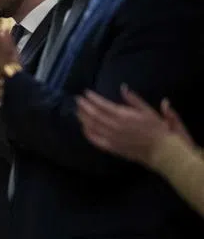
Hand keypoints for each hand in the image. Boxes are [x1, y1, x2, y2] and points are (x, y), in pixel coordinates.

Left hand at [76, 86, 195, 164]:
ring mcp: (111, 138)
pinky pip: (95, 140)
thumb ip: (133, 100)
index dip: (92, 98)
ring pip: (92, 127)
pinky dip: (87, 133)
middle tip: (77, 100)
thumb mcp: (148, 110)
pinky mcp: (111, 148)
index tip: (85, 93)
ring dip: (83, 118)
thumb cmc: (158, 129)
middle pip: (93, 115)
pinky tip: (84, 128)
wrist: (162, 150)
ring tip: (78, 111)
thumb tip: (123, 87)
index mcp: (124, 115)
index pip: (102, 105)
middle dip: (84, 106)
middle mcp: (114, 126)